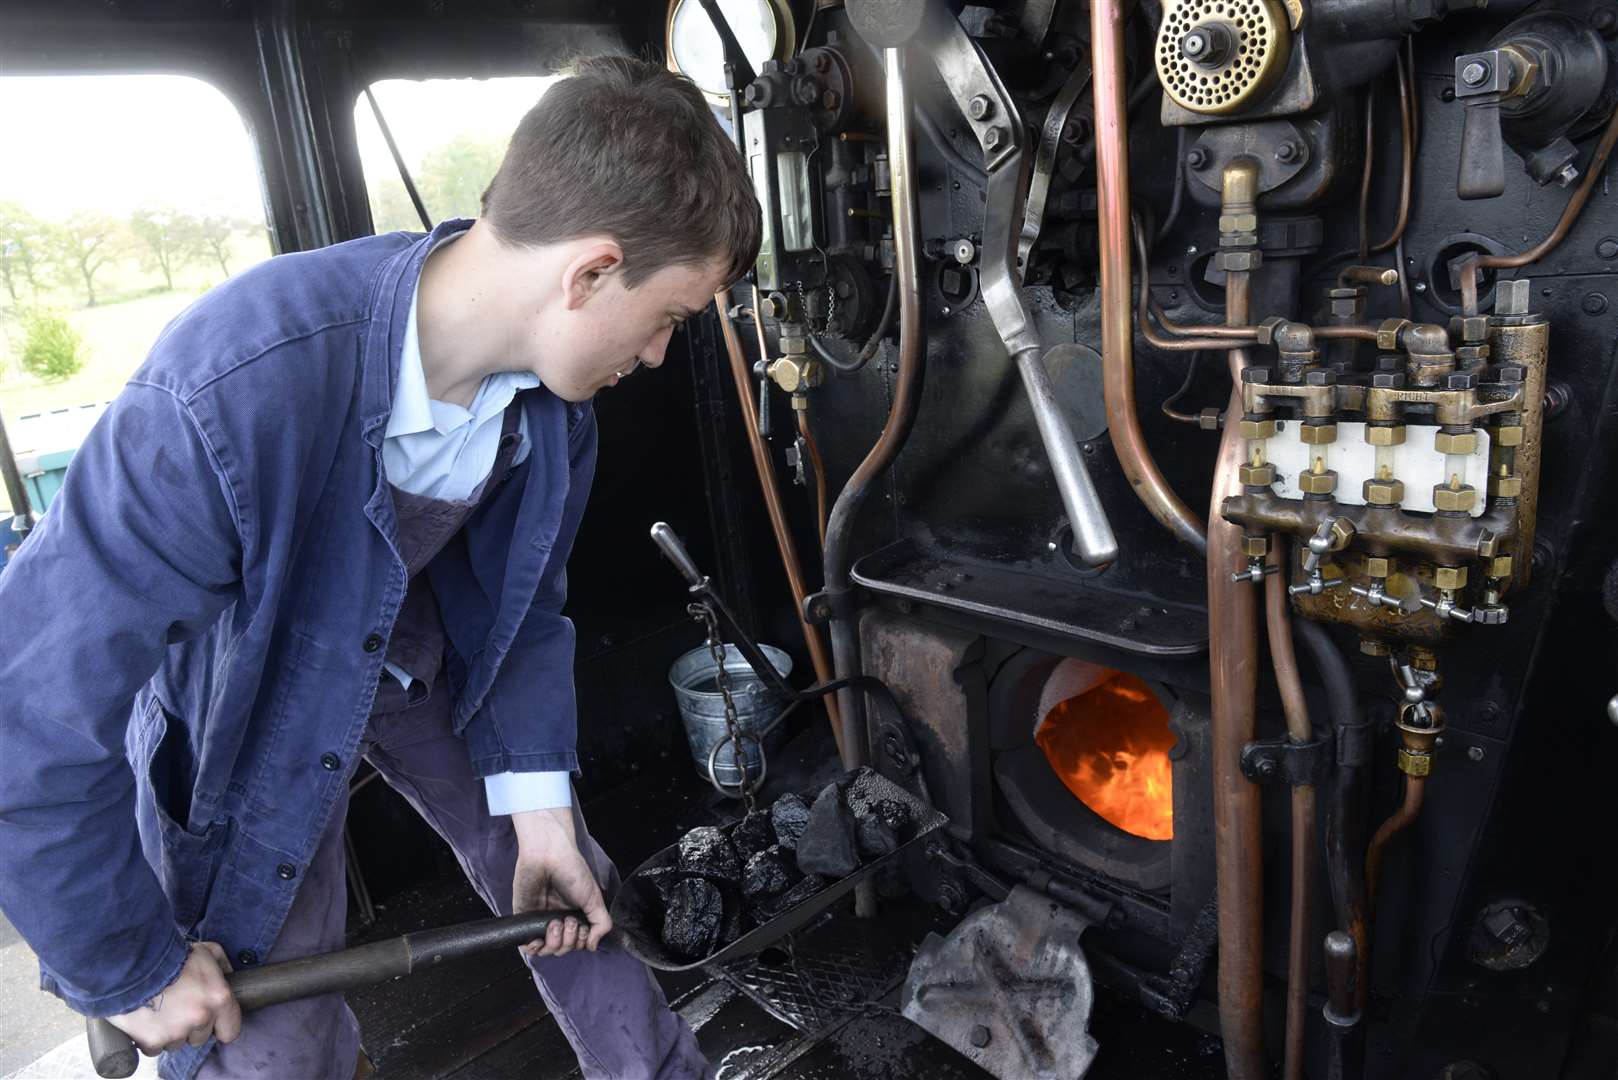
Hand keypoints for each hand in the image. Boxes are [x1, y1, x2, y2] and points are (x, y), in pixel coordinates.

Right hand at [105, 942, 240, 1053]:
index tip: (213, 1022)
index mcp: (218, 998)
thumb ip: (223, 966)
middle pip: (200, 1038)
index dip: (221, 1027)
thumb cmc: (171, 955)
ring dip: (171, 1033)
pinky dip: (150, 1038)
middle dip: (192, 1027)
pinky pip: (154, 1048)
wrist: (133, 963)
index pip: (230, 1031)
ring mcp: (176, 1032)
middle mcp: (200, 1018)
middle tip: (179, 1008)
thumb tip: (229, 978)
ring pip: (177, 1043)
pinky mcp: (152, 1041)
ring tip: (161, 1011)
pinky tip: (146, 1020)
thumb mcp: (207, 951)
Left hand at [510, 807, 611, 957]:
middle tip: (567, 920)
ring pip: (547, 950)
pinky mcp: (524, 919)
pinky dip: (533, 949)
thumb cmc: (572, 871)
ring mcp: (541, 921)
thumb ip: (601, 923)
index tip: (581, 926)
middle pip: (563, 949)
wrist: (548, 855)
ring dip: (554, 943)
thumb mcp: (594, 898)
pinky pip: (527, 945)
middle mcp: (559, 921)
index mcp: (575, 916)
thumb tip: (593, 946)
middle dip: (568, 941)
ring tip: (554, 924)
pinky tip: (538, 941)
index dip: (581, 941)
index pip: (578, 943)